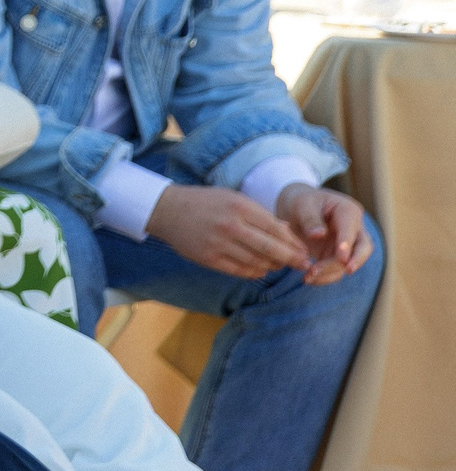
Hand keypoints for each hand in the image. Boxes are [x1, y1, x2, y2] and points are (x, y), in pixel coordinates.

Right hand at [145, 184, 308, 279]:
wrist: (167, 209)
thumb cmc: (204, 202)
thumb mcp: (233, 198)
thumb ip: (260, 215)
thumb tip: (288, 232)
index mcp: (239, 207)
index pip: (276, 229)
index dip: (293, 242)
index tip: (304, 250)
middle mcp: (231, 226)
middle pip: (270, 249)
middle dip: (291, 259)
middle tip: (303, 264)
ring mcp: (219, 244)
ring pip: (257, 262)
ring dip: (272, 266)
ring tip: (278, 265)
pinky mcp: (209, 258)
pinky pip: (240, 270)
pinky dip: (255, 271)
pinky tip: (260, 268)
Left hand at [274, 183, 374, 285]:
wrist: (293, 208)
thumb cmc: (299, 201)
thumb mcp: (301, 204)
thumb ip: (310, 218)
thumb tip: (319, 235)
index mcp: (347, 211)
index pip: (351, 229)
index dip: (347, 243)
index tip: (342, 258)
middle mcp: (353, 229)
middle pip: (363, 248)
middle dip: (354, 261)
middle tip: (346, 271)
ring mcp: (347, 245)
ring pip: (350, 262)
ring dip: (332, 271)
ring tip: (309, 276)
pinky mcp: (337, 257)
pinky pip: (336, 270)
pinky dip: (325, 276)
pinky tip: (308, 278)